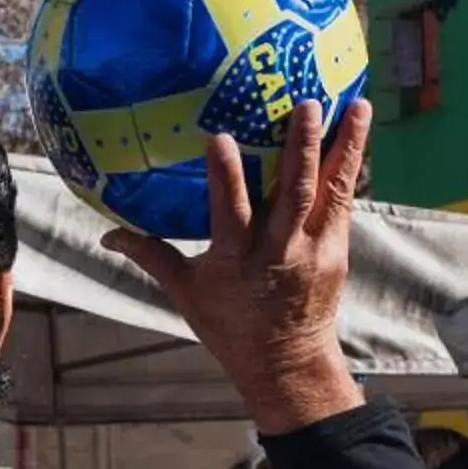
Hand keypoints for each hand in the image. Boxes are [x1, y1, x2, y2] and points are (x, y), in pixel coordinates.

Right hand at [103, 100, 370, 436]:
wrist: (286, 363)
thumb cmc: (230, 326)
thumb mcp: (185, 292)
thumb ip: (151, 255)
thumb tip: (108, 234)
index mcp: (235, 261)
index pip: (230, 213)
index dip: (226, 177)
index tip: (220, 137)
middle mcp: (278, 252)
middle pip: (292, 195)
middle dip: (301, 148)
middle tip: (308, 105)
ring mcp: (313, 250)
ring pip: (330, 192)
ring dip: (344, 147)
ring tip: (358, 105)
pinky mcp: (337, 250)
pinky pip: (344, 201)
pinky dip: (351, 165)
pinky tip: (359, 132)